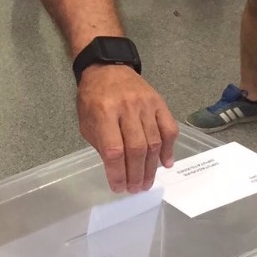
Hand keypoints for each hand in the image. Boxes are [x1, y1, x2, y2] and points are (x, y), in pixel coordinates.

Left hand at [76, 65, 177, 193]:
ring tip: (147, 182)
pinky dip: (169, 149)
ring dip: (151, 167)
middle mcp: (127, 108)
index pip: (114, 149)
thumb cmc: (92, 98)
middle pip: (137, 148)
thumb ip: (101, 145)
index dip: (118, 172)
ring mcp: (146, 104)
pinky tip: (165, 163)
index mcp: (104, 112)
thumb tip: (118, 170)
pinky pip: (169, 129)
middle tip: (135, 189)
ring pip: (154, 142)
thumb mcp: (87, 122)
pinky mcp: (159, 103)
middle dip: (136, 174)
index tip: (118, 187)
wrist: (107, 68)